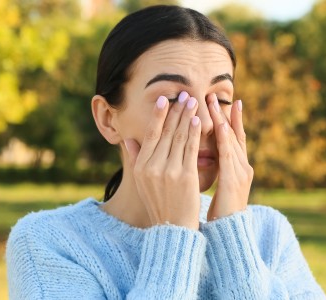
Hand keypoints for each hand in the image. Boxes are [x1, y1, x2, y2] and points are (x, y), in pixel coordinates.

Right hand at [124, 93, 201, 229]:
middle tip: (184, 94)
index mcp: (141, 166)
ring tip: (193, 101)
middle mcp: (152, 166)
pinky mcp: (185, 176)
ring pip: (179, 137)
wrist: (173, 227)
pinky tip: (197, 120)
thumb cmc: (159, 202)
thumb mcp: (141, 181)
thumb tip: (128, 139)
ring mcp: (169, 171)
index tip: (164, 99)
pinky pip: (191, 149)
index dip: (158, 115)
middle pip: (166, 132)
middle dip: (176, 111)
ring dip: (186, 117)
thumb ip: (135, 159)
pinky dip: (194, 133)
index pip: (151, 134)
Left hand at [206, 94, 253, 219]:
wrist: (229, 233)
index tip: (217, 103)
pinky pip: (228, 155)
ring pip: (231, 140)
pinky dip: (224, 139)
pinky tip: (219, 126)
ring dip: (223, 120)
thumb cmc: (219, 210)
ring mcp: (241, 172)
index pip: (230, 138)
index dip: (225, 120)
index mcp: (236, 167)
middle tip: (214, 95)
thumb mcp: (217, 185)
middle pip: (233, 134)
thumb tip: (197, 156)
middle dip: (224, 114)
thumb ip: (212, 169)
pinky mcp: (235, 180)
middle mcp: (242, 166)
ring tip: (215, 103)